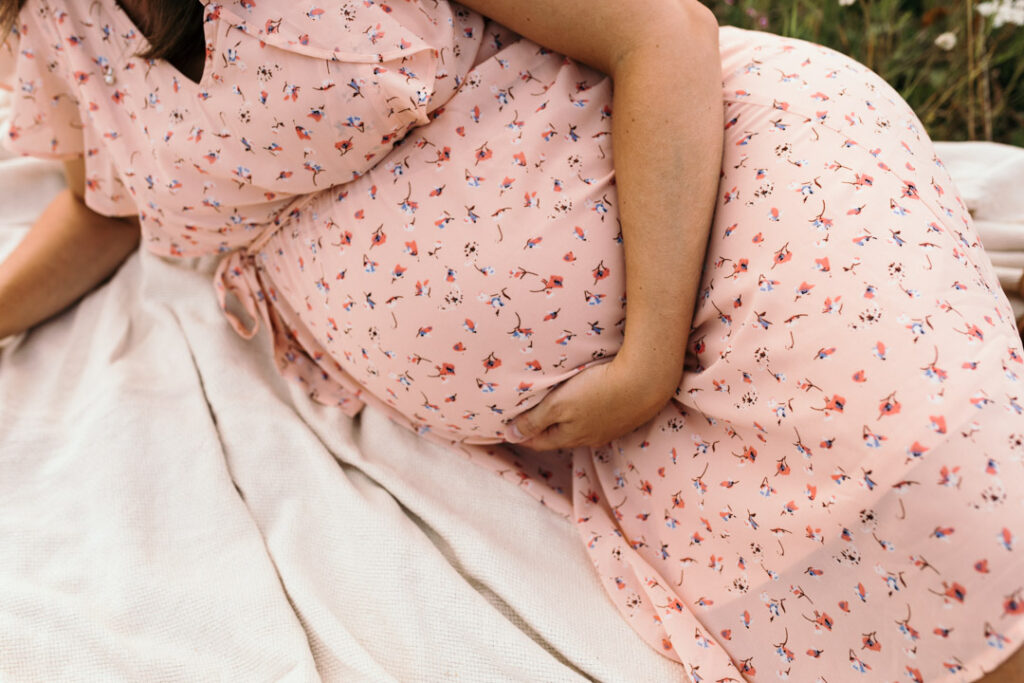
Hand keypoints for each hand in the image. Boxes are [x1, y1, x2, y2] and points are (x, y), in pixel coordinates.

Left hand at [507, 355, 679, 450]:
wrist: (645, 381)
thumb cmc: (598, 389)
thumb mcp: (558, 404)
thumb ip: (534, 420)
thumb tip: (508, 436)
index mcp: (570, 436)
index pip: (539, 441)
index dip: (523, 435)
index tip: (509, 429)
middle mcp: (590, 437)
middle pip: (560, 436)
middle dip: (543, 429)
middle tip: (529, 418)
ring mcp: (610, 428)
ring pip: (581, 428)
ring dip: (567, 421)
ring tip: (557, 410)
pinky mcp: (625, 415)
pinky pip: (599, 418)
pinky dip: (588, 413)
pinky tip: (590, 403)